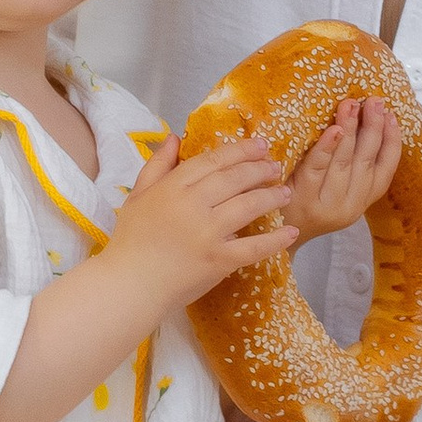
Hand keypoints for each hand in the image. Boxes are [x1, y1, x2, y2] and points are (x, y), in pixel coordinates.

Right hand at [110, 132, 289, 312]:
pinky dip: (275, 239)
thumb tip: (174, 137)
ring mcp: (208, 233)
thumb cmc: (131, 240)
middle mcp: (193, 206)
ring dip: (271, 196)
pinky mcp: (219, 260)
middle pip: (234, 179)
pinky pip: (254, 247)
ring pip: (248, 206)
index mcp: (173, 188)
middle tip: (276, 166)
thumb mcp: (138, 195)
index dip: (240, 151)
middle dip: (260, 169)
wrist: (131, 284)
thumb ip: (157, 164)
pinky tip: (291, 232)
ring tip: (285, 191)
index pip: (212, 161)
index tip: (260, 145)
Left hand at [284, 96, 402, 243]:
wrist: (271, 230)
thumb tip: (357, 119)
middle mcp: (349, 205)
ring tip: (352, 105)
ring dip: (351, 130)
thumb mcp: (331, 188)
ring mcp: (328, 204)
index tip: (391, 115)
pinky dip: (327, 147)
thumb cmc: (299, 202)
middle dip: (373, 127)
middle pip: (367, 161)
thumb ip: (346, 164)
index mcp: (360, 201)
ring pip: (346, 162)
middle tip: (373, 101)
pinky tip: (333, 129)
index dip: (392, 141)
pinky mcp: (305, 200)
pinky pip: (318, 168)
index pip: (386, 169)